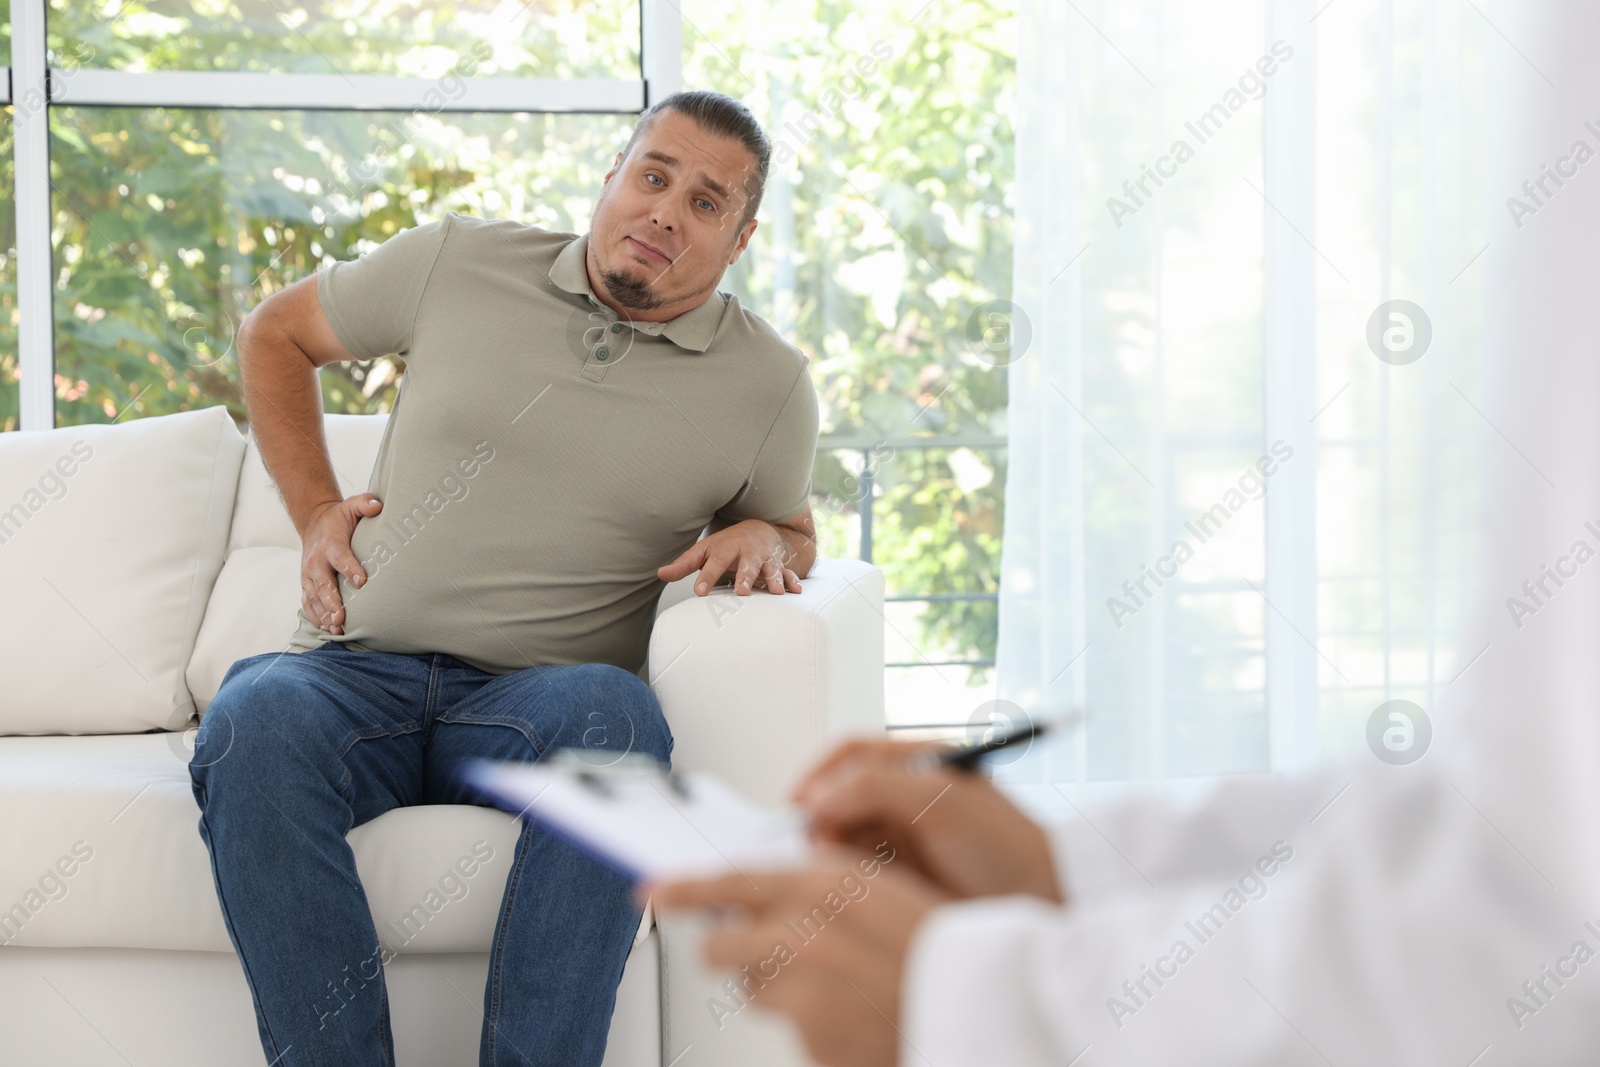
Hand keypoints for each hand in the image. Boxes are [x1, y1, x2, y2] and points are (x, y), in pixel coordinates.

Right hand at [299, 493, 381, 634]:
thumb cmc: (339, 519)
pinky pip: (308, 603)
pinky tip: (327, 630)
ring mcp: (309, 576)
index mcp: (330, 544)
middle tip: (341, 617)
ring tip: (335, 629)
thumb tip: (378, 505)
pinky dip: (315, 617)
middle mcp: (316, 562)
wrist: (314, 523)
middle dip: (332, 602)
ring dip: (324, 614)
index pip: (340, 558)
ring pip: (314, 598)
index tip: (362, 582)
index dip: (350, 569)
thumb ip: (365, 503)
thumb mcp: (351, 506)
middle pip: (323, 584)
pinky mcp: (307, 585)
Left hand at [649, 849, 944, 1066]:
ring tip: (834, 987)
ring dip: (778, 988)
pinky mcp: (808, 1033)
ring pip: (752, 988)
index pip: (730, 881)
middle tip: (770, 956)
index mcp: (823, 882)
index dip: (683, 888)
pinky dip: (810, 1022)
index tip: (650, 891)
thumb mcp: (883, 886)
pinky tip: (850, 1014)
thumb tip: (780, 883)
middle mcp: (803, 928)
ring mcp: (802, 984)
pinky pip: (787, 1025)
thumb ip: (823, 880)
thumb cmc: (935, 944)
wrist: (974, 1004)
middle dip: (734, 952)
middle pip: (721, 944)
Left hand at [657, 518, 801, 596]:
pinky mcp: (780, 565)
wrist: (761, 528)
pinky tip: (795, 592)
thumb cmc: (728, 544)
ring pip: (771, 568)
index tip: (699, 592)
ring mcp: (766, 558)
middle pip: (747, 564)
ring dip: (773, 579)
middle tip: (741, 592)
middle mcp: (748, 552)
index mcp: (727, 548)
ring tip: (776, 592)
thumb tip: (660, 573)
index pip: (714, 563)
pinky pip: (788, 573)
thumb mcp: (705, 550)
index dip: (707, 577)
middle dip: (745, 577)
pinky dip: (793, 581)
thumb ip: (685, 564)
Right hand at [793, 738, 1064, 903]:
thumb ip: (874, 788)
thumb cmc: (1001, 843)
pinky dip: (845, 874)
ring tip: (834, 867)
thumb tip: (817, 799)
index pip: (852, 755)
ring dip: (831, 848)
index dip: (819, 775)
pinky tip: (850, 885)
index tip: (797, 804)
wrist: (1038, 901)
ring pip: (843, 834)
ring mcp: (902, 836)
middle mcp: (905, 795)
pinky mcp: (901, 875)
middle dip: (821, 817)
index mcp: (917, 762)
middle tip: (815, 844)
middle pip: (840, 796)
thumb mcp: (938, 800)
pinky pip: (856, 869)